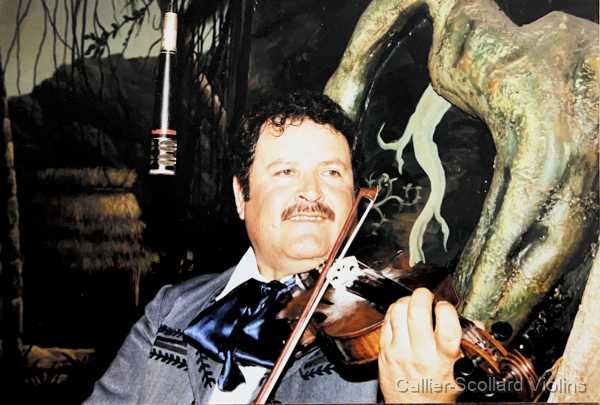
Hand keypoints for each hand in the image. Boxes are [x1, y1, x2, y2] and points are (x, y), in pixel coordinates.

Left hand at [379, 288, 461, 402]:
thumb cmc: (437, 391)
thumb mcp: (460, 372)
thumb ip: (468, 346)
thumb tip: (476, 323)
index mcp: (443, 359)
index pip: (446, 326)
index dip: (446, 308)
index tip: (445, 306)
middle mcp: (420, 353)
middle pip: (417, 312)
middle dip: (423, 295)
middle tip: (427, 296)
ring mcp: (399, 351)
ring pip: (398, 311)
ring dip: (407, 301)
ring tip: (413, 303)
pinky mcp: (385, 350)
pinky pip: (386, 321)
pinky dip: (394, 312)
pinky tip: (401, 314)